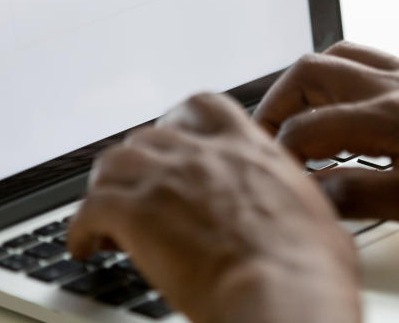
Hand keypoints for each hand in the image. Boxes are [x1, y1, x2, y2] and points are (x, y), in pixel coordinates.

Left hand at [67, 93, 360, 322]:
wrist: (282, 292)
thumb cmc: (308, 268)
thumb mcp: (317, 217)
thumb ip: (295, 204)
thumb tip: (305, 221)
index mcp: (249, 150)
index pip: (205, 107)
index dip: (181, 122)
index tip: (174, 140)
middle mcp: (204, 155)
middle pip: (149, 135)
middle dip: (139, 161)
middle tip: (136, 188)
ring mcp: (166, 179)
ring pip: (113, 162)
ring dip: (106, 186)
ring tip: (105, 212)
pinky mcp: (135, 214)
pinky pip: (89, 209)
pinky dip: (81, 227)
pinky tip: (85, 245)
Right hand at [255, 42, 398, 244]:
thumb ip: (362, 194)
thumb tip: (315, 190)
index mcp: (389, 116)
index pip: (308, 128)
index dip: (280, 155)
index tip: (274, 177)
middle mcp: (397, 87)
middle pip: (312, 72)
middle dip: (278, 103)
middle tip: (268, 136)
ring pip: (342, 58)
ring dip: (309, 83)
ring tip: (300, 116)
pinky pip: (374, 62)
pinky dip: (344, 78)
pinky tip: (353, 106)